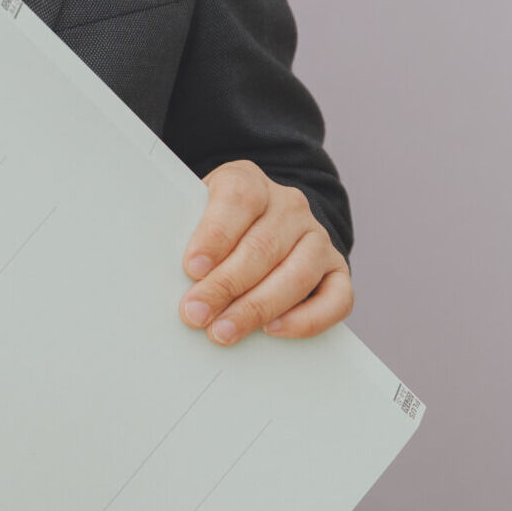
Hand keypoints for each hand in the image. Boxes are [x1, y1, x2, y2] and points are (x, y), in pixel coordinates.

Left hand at [178, 159, 353, 345]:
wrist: (260, 222)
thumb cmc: (217, 224)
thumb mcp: (196, 212)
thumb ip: (186, 231)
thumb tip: (175, 276)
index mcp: (249, 181)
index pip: (238, 200)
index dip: (215, 235)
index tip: (192, 268)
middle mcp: (289, 205)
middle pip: (262, 245)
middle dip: (226, 285)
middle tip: (196, 313)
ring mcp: (317, 236)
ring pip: (297, 274)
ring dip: (257, 307)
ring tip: (224, 330)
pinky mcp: (336, 269)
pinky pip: (336, 298)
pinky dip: (307, 319)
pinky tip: (273, 330)